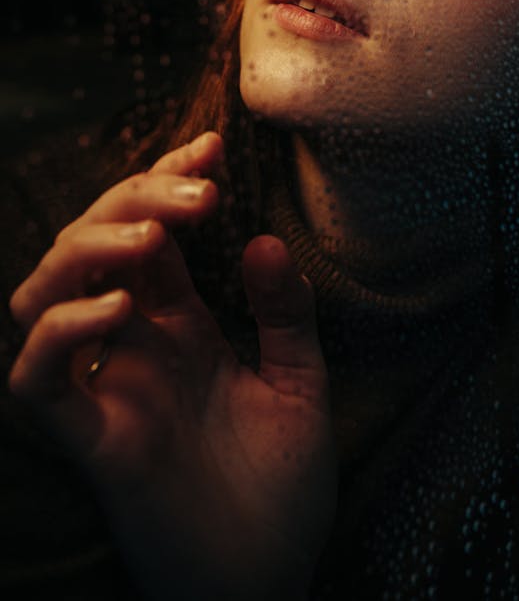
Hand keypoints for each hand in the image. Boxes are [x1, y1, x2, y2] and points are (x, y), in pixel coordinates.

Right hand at [8, 132, 335, 599]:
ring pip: (41, 294)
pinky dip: (60, 330)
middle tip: (197, 186)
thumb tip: (262, 236)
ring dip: (85, 248)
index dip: (168, 179)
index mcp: (180, 325)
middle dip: (135, 195)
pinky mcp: (90, 439)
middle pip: (96, 244)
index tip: (213, 144)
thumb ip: (283, 313)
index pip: (151, 232)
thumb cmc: (284, 487)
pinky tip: (120, 305)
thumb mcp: (300, 381)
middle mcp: (133, 346)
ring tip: (150, 234)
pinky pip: (36, 378)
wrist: (271, 580)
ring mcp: (107, 387)